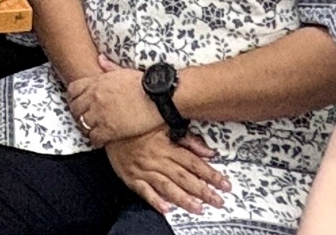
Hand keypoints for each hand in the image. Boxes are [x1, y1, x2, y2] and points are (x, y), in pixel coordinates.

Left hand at [64, 64, 162, 145]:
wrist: (157, 97)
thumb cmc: (144, 83)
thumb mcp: (123, 71)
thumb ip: (109, 66)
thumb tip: (100, 59)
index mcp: (97, 82)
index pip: (73, 89)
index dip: (73, 97)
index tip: (78, 102)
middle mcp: (95, 98)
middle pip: (75, 108)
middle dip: (78, 113)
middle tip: (85, 118)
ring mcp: (100, 114)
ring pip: (82, 124)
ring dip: (86, 127)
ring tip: (93, 129)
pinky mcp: (109, 129)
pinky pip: (93, 137)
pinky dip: (95, 140)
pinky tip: (101, 140)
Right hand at [107, 129, 227, 214]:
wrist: (110, 127)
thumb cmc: (138, 126)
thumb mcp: (164, 125)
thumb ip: (187, 139)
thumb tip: (207, 151)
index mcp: (167, 146)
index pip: (194, 162)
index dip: (211, 174)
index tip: (224, 184)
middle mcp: (157, 160)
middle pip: (184, 177)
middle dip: (203, 190)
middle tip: (218, 201)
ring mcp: (144, 170)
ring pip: (167, 186)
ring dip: (184, 199)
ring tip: (198, 208)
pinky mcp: (132, 178)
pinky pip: (144, 191)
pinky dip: (155, 201)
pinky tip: (166, 209)